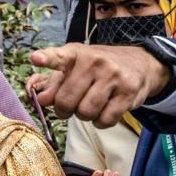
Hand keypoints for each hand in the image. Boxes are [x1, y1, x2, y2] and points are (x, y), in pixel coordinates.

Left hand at [31, 44, 170, 127]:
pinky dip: (101, 122)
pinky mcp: (128, 91)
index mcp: (76, 54)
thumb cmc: (97, 70)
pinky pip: (105, 120)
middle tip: (71, 105)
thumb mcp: (74, 69)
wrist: (139, 63)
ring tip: (90, 105)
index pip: (59, 56)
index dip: (47, 58)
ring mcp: (113, 75)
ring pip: (85, 113)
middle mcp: (94, 61)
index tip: (36, 59)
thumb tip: (40, 100)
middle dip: (64, 110)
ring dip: (84, 116)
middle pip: (66, 100)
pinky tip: (105, 110)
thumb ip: (53, 85)